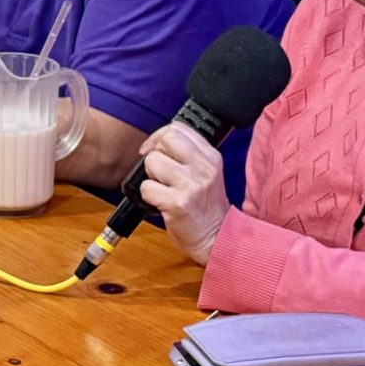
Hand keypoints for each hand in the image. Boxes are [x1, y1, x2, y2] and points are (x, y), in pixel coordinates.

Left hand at [137, 121, 229, 264]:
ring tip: (163, 189)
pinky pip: (147, 188)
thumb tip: (155, 142)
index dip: (159, 137)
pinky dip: (148, 196)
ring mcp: (191, 185)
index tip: (155, 150)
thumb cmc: (206, 206)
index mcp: (211, 157)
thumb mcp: (206, 174)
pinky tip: (160, 203)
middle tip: (157, 171)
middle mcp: (204, 168)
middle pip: (166, 139)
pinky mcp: (178, 203)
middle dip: (154, 153)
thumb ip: (188, 155)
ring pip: (152, 162)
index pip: (178, 128)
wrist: (217, 237)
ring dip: (150, 177)